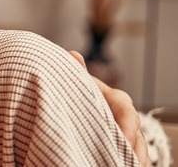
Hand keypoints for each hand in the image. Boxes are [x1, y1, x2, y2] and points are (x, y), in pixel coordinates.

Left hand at [69, 50, 147, 166]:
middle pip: (136, 137)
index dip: (127, 126)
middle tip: (126, 162)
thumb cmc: (84, 92)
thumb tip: (72, 54)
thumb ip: (78, 72)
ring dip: (132, 161)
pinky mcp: (124, 149)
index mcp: (118, 101)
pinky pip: (131, 159)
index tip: (122, 137)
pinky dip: (127, 163)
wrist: (86, 102)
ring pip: (137, 151)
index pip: (128, 112)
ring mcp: (128, 136)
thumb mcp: (81, 82)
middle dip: (133, 150)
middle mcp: (127, 120)